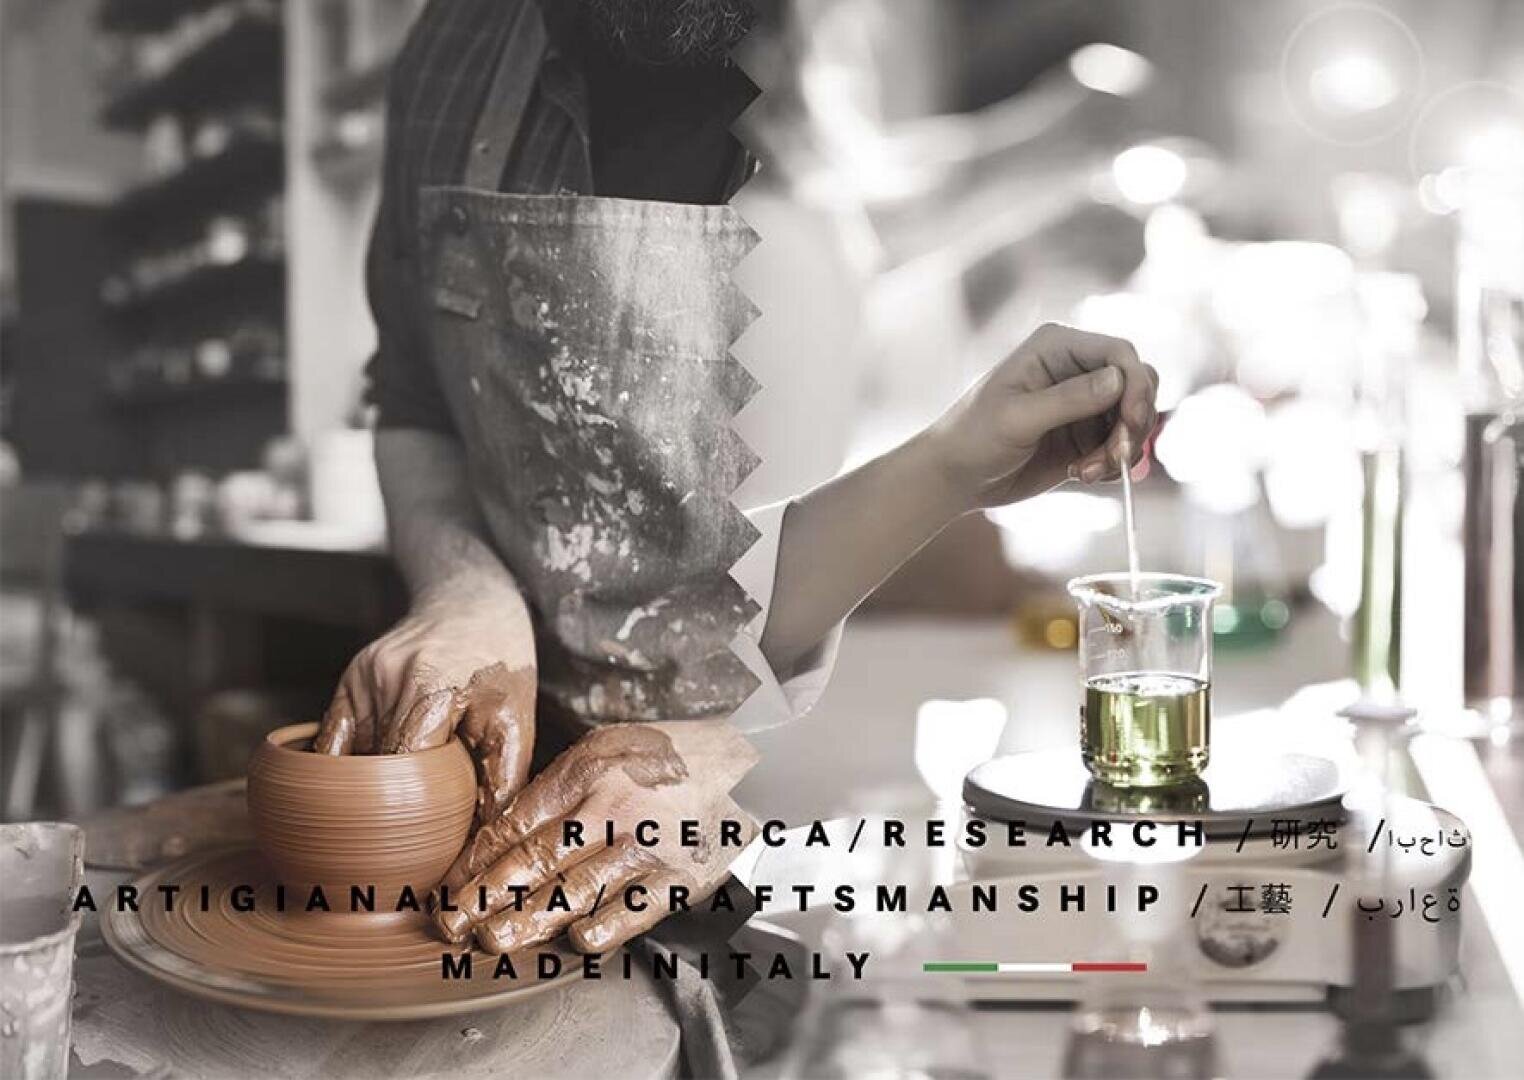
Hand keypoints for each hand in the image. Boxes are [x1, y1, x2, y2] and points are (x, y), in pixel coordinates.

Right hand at [313, 578, 536, 824]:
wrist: (474, 604)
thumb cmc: (500, 663)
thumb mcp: (517, 717)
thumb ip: (504, 777)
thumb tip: (487, 834)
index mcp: (432, 684)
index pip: (404, 765)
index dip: (410, 807)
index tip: (421, 839)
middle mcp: (389, 676)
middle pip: (373, 765)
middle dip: (388, 802)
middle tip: (405, 835)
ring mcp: (363, 675)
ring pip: (350, 756)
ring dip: (366, 784)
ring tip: (387, 808)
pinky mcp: (349, 678)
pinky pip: (333, 737)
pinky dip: (346, 765)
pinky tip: (363, 784)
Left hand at [432, 720, 757, 954]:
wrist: (730, 761)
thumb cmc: (653, 757)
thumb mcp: (597, 750)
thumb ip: (552, 790)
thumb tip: (499, 837)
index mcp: (586, 774)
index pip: (517, 825)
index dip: (478, 862)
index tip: (450, 890)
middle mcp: (612, 810)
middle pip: (538, 862)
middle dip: (489, 898)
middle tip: (454, 925)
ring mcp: (645, 847)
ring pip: (576, 892)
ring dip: (530, 921)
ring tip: (495, 941)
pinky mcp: (676, 877)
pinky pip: (632, 911)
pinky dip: (602, 929)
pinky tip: (574, 942)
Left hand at [928, 321, 1157, 508]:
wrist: (956, 476)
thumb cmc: (973, 437)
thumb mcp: (1017, 418)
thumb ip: (1068, 399)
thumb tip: (1118, 380)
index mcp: (1056, 347)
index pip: (1119, 353)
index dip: (1136, 385)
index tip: (1132, 423)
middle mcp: (1076, 369)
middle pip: (1137, 384)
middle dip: (1134, 423)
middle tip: (1114, 457)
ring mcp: (1084, 403)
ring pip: (1134, 419)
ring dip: (1121, 450)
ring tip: (1085, 473)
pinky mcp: (1086, 435)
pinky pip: (1121, 445)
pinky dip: (1113, 464)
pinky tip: (1082, 475)